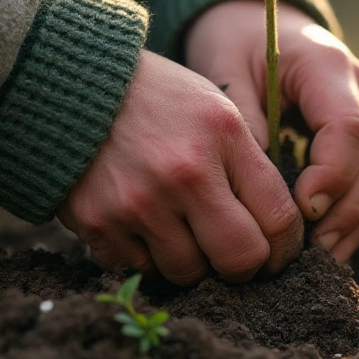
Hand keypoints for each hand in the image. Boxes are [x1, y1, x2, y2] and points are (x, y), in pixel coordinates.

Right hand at [57, 50, 303, 284]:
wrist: (72, 85)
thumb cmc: (160, 99)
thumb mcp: (218, 112)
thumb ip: (249, 168)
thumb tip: (277, 232)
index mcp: (223, 137)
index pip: (279, 219)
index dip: (286, 248)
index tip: (279, 253)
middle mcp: (183, 173)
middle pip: (240, 260)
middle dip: (244, 267)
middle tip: (236, 257)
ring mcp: (138, 203)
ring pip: (188, 273)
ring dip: (192, 262)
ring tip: (183, 231)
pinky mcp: (98, 223)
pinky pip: (139, 269)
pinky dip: (147, 257)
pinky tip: (143, 225)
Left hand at [184, 0, 358, 262]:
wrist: (251, 18)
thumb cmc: (232, 43)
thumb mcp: (224, 72)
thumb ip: (245, 123)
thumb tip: (260, 189)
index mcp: (327, 65)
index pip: (350, 127)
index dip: (332, 174)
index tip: (300, 208)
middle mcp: (358, 88)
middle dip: (349, 208)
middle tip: (312, 249)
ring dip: (356, 220)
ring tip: (321, 260)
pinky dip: (353, 216)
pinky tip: (328, 248)